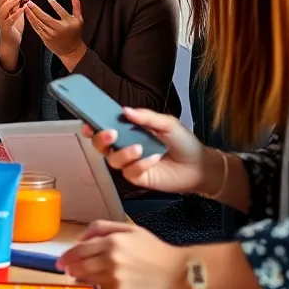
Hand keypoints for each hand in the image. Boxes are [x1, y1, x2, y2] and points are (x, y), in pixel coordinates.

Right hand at [0, 0, 26, 51]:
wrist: (10, 41)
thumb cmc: (13, 26)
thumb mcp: (14, 12)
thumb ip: (16, 4)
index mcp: (0, 9)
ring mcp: (1, 21)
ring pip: (3, 9)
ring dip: (12, 1)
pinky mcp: (6, 28)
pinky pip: (10, 19)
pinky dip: (16, 13)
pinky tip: (23, 8)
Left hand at [24, 0, 84, 64]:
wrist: (71, 50)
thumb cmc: (75, 34)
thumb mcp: (79, 18)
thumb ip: (76, 4)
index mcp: (67, 23)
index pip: (61, 12)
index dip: (55, 5)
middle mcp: (58, 29)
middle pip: (44, 18)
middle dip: (35, 9)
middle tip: (29, 2)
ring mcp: (50, 34)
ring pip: (38, 23)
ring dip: (31, 14)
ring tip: (26, 7)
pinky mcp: (45, 38)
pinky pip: (36, 28)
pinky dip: (31, 21)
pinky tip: (28, 15)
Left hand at [56, 222, 188, 288]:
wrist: (177, 272)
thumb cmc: (154, 249)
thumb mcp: (129, 229)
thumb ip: (102, 228)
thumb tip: (81, 238)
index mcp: (112, 242)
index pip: (79, 250)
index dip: (67, 256)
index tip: (60, 261)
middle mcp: (110, 260)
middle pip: (79, 266)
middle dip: (70, 268)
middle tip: (66, 269)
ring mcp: (114, 279)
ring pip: (86, 280)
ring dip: (79, 278)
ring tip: (79, 276)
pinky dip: (94, 287)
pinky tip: (96, 284)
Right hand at [89, 107, 206, 193]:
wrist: (200, 166)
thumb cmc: (183, 143)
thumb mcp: (168, 124)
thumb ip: (147, 117)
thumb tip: (125, 111)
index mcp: (130, 131)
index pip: (106, 127)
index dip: (94, 125)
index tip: (89, 122)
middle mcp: (126, 147)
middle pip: (102, 146)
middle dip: (101, 139)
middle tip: (111, 133)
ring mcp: (130, 164)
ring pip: (113, 160)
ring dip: (123, 153)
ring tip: (139, 148)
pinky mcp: (138, 178)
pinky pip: (129, 172)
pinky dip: (140, 164)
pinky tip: (154, 159)